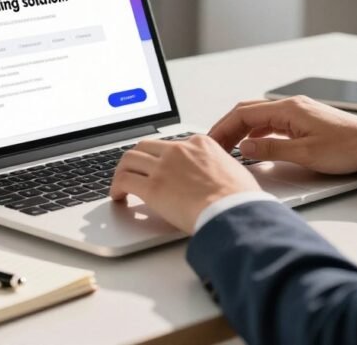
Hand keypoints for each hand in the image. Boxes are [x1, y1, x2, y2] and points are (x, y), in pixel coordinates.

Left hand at [109, 135, 260, 232]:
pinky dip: (116, 187)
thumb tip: (216, 177)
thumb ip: (217, 168)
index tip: (157, 166)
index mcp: (200, 144)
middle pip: (146, 146)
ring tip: (121, 185)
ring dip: (122, 171)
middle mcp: (179, 150)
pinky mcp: (152, 186)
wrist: (235, 212)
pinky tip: (118, 196)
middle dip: (137, 159)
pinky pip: (124, 180)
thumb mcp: (233, 171)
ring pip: (130, 159)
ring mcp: (164, 166)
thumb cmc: (240, 199)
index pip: (171, 144)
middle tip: (133, 172)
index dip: (161, 157)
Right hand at [208, 96, 356, 174]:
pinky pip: (272, 124)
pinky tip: (254, 146)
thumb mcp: (305, 154)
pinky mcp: (305, 121)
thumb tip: (246, 148)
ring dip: (242, 131)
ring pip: (259, 118)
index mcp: (288, 109)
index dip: (223, 128)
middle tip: (215, 146)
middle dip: (228, 128)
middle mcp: (291, 106)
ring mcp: (298, 113)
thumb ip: (271, 150)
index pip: (243, 114)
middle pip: (248, 112)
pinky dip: (257, 133)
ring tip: (230, 147)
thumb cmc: (348, 147)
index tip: (211, 142)